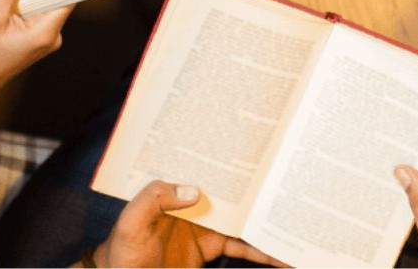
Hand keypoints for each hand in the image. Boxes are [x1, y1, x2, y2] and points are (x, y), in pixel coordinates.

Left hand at [94, 180, 283, 267]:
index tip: (262, 163)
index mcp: (181, 189)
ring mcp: (206, 226)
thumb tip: (194, 191)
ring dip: (267, 223)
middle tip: (292, 191)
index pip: (214, 173)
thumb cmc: (121, 253)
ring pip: (244, 220)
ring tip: (295, 225)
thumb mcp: (130, 224)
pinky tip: (280, 254)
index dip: (236, 167)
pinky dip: (261, 250)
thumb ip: (153, 201)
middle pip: (236, 194)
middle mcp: (197, 202)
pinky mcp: (212, 248)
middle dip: (262, 193)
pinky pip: (242, 246)